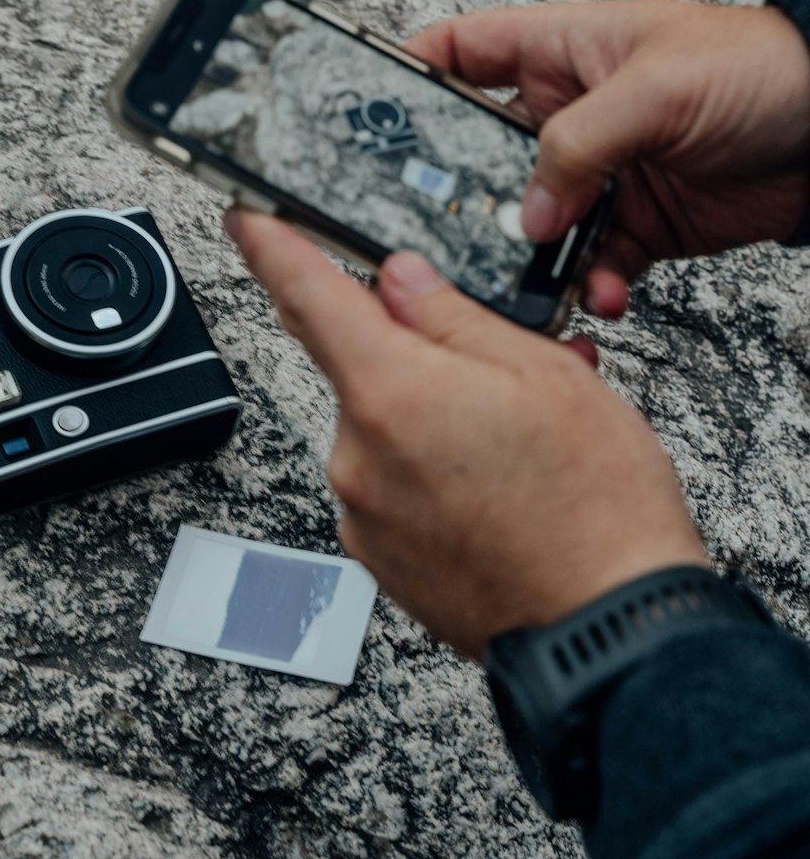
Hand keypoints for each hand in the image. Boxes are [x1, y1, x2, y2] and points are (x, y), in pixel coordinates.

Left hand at [226, 210, 706, 659]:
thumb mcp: (543, 372)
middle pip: (361, 366)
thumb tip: (401, 282)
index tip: (248, 222)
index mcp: (390, 392)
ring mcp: (364, 515)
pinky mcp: (380, 560)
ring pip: (383, 427)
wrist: (609, 636)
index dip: (272, 247)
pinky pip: (390, 485)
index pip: (308, 295)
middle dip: (415, 352)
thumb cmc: (595, 509)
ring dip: (431, 415)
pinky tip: (494, 487)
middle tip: (497, 367)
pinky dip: (430, 472)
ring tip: (515, 443)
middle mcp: (358, 456)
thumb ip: (454, 317)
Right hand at [411, 0, 809, 318]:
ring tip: (531, 279)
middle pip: (479, 153)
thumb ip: (579, 145)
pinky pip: (590, 263)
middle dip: (458, 194)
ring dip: (528, 256)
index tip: (366, 113)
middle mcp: (566, 113)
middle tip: (437, 229)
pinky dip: (591, 285)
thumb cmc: (754, 67)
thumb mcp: (655, 89)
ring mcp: (599, 172)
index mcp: (557, 52)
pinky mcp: (635, 223)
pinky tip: (605, 293)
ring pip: (530, 222)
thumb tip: (528, 213)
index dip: (407, 74)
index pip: (459, 51)